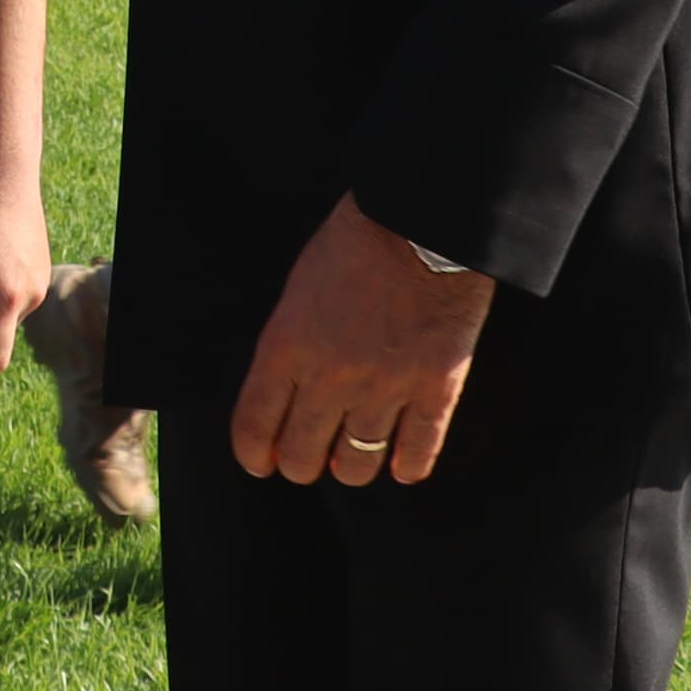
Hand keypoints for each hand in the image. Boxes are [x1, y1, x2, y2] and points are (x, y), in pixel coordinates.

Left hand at [227, 198, 496, 487]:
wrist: (423, 222)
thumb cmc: (356, 241)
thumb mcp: (299, 287)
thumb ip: (290, 343)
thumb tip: (287, 390)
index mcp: (287, 346)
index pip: (254, 426)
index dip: (254, 454)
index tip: (260, 461)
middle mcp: (330, 377)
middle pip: (302, 457)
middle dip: (299, 464)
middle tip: (307, 458)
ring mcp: (385, 388)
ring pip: (356, 465)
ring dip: (349, 468)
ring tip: (351, 458)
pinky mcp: (436, 389)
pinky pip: (417, 453)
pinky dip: (407, 467)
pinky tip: (401, 465)